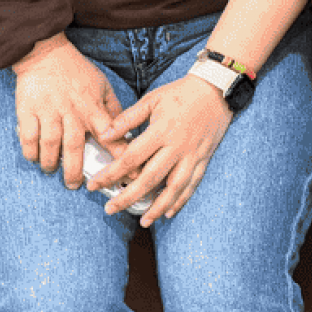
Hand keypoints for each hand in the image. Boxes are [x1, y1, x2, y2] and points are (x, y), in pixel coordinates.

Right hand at [11, 33, 121, 188]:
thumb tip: (126, 129)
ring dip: (51, 163)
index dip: (120, 156)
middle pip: (74, 148)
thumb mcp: (102, 85)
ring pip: (50, 145)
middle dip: (75, 171)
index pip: (110, 135)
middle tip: (74, 186)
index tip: (129, 174)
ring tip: (52, 170)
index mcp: (92, 108)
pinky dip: (31, 151)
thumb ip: (113, 108)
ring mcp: (48, 112)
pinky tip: (34, 158)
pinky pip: (28, 137)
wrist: (45, 54)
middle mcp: (71, 113)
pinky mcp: (28, 111)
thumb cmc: (76, 71)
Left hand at [91, 74, 232, 224]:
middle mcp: (176, 147)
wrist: (217, 90)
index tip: (95, 185)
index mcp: (161, 131)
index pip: (131, 158)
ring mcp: (192, 155)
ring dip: (158, 207)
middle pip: (150, 179)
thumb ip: (127, 119)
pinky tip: (169, 212)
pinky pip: (193, 183)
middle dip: (128, 197)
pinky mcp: (204, 158)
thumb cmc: (181, 93)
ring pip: (174, 187)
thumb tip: (104, 135)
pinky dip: (181, 200)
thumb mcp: (152, 99)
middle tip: (110, 209)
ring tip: (143, 221)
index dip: (111, 174)